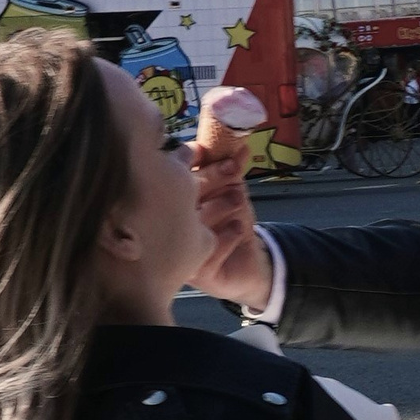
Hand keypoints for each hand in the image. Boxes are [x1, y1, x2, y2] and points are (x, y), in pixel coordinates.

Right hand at [188, 147, 273, 310]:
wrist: (249, 265)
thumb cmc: (232, 226)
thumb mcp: (232, 192)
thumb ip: (232, 171)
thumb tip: (240, 145)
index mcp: (174, 207)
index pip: (176, 180)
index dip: (190, 162)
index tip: (208, 151)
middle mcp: (170, 231)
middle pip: (184, 201)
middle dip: (210, 181)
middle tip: (233, 172)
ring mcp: (181, 256)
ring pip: (194, 227)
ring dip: (219, 207)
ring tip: (237, 199)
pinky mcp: (198, 274)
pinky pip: (209, 253)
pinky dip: (226, 237)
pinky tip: (238, 228)